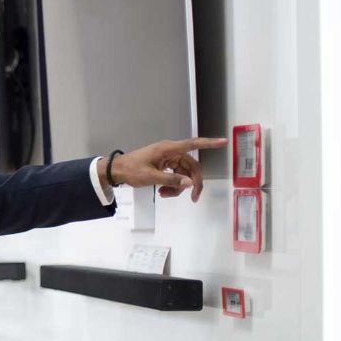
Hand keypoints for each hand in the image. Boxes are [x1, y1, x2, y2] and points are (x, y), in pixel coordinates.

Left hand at [98, 137, 227, 201]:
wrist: (116, 171)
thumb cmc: (131, 170)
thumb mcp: (151, 177)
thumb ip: (171, 180)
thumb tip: (190, 183)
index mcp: (168, 149)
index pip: (193, 144)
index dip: (209, 143)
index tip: (224, 141)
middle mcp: (170, 152)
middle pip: (191, 166)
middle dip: (192, 183)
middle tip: (193, 199)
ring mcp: (167, 158)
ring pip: (184, 174)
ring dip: (178, 187)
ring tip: (164, 195)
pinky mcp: (164, 165)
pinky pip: (176, 175)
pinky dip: (173, 185)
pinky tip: (163, 192)